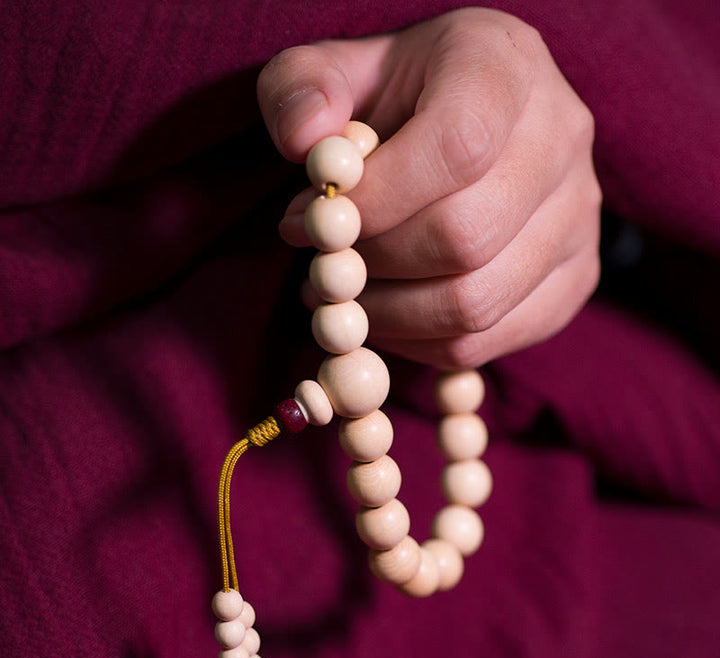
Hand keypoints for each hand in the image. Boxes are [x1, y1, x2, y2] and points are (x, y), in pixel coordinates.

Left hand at [257, 7, 600, 368]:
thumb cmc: (396, 100)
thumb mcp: (334, 72)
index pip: (457, 146)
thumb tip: (305, 143)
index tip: (317, 221)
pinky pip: (490, 340)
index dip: (379, 200)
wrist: (468, 122)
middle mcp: (561, 138)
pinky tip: (386, 316)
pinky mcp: (576, 275)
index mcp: (504, 67)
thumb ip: (302, 90)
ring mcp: (580, 214)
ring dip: (391, 314)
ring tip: (344, 296)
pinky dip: (421, 344)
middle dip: (375, 264)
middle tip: (324, 266)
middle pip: (466, 237)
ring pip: (477, 302)